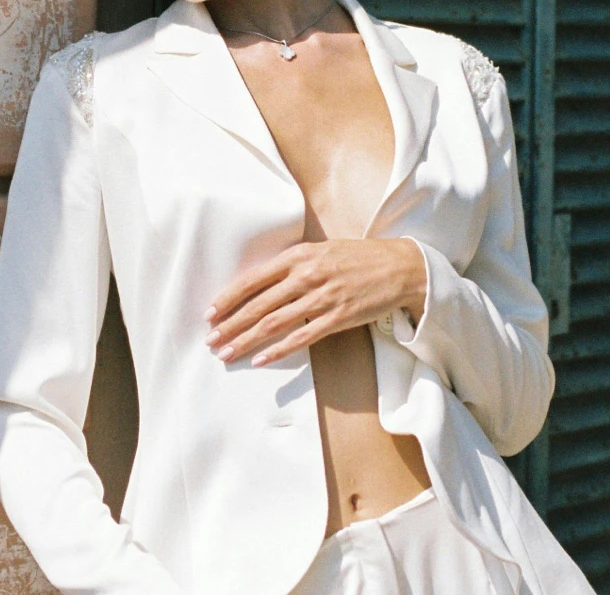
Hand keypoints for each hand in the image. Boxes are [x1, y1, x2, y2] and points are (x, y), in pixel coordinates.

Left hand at [203, 238, 426, 366]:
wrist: (398, 266)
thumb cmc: (357, 258)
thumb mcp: (321, 250)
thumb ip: (293, 265)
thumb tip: (261, 284)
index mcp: (299, 255)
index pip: (253, 279)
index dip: (228, 297)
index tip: (210, 313)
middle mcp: (306, 275)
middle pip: (258, 304)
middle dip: (230, 324)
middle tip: (210, 340)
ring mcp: (322, 297)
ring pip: (274, 323)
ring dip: (246, 340)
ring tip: (227, 352)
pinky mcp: (337, 318)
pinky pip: (301, 337)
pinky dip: (278, 350)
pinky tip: (260, 359)